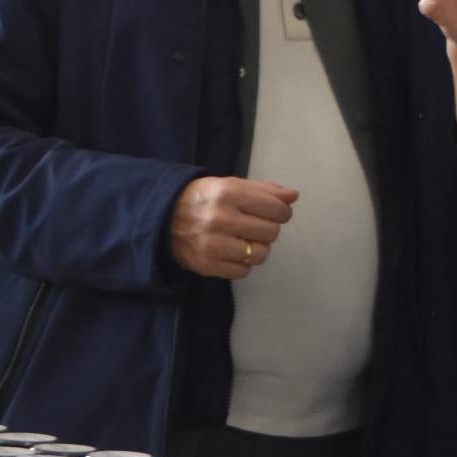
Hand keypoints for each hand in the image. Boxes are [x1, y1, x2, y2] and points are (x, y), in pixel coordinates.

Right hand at [169, 174, 297, 279]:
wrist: (163, 218)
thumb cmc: (203, 199)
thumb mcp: (230, 185)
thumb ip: (264, 190)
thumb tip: (293, 196)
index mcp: (228, 193)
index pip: (276, 209)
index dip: (281, 212)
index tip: (273, 213)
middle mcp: (220, 218)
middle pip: (271, 232)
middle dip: (268, 229)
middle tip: (254, 226)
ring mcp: (213, 244)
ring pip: (260, 254)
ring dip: (257, 248)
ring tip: (244, 240)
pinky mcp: (207, 265)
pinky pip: (244, 271)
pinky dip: (243, 263)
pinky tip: (232, 252)